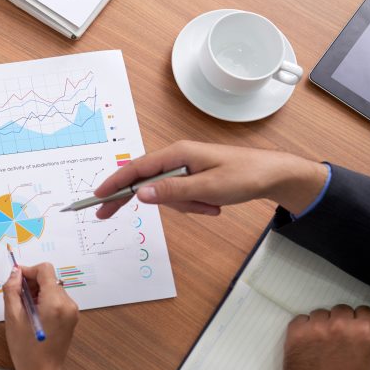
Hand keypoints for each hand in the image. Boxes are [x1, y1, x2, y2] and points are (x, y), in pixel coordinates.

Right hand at [2, 263, 77, 369]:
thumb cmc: (25, 348)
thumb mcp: (12, 317)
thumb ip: (12, 290)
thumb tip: (15, 272)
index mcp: (54, 302)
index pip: (45, 270)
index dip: (29, 270)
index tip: (16, 279)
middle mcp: (68, 304)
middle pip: (49, 279)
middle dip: (32, 283)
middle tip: (17, 298)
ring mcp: (72, 311)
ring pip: (53, 289)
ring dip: (38, 293)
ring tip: (25, 310)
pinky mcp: (72, 318)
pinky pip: (58, 300)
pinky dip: (45, 301)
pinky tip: (34, 315)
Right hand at [92, 140, 328, 218]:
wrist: (274, 175)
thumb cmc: (244, 176)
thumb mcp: (207, 188)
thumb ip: (172, 191)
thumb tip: (140, 194)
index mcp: (177, 154)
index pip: (136, 169)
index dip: (113, 183)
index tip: (96, 196)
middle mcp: (177, 158)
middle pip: (145, 182)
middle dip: (138, 200)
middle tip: (105, 215)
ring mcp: (185, 168)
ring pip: (167, 194)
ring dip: (185, 206)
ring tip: (210, 206)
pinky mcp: (193, 177)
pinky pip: (181, 196)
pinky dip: (194, 205)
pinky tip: (213, 205)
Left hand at [282, 305, 369, 369]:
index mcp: (365, 331)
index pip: (364, 311)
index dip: (361, 325)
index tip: (356, 339)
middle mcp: (339, 324)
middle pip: (342, 310)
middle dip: (342, 323)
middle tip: (340, 346)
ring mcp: (315, 327)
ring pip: (321, 314)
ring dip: (323, 326)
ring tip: (324, 349)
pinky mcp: (295, 332)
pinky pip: (302, 319)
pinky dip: (305, 329)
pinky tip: (310, 347)